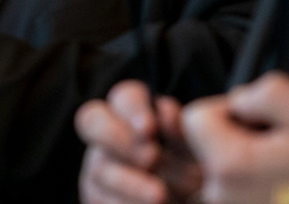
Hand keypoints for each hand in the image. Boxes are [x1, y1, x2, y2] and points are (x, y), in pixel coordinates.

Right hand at [76, 81, 201, 203]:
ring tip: (159, 195)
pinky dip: (122, 203)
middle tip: (151, 158)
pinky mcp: (96, 196)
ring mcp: (100, 166)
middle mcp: (110, 136)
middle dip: (117, 137)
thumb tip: (164, 110)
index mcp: (136, 116)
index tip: (150, 129)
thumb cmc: (196, 179)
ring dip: (129, 182)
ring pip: (98, 166)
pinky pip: (99, 198)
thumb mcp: (196, 153)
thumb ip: (180, 131)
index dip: (133, 108)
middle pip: (91, 118)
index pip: (125, 96)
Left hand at [182, 72, 288, 203]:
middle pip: (206, 145)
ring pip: (222, 169)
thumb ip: (263, 93)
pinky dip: (255, 185)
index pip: (195, 118)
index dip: (229, 111)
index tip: (263, 125)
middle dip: (237, 137)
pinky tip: (288, 189)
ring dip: (249, 162)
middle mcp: (219, 196)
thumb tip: (237, 102)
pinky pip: (236, 191)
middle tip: (282, 149)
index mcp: (229, 165)